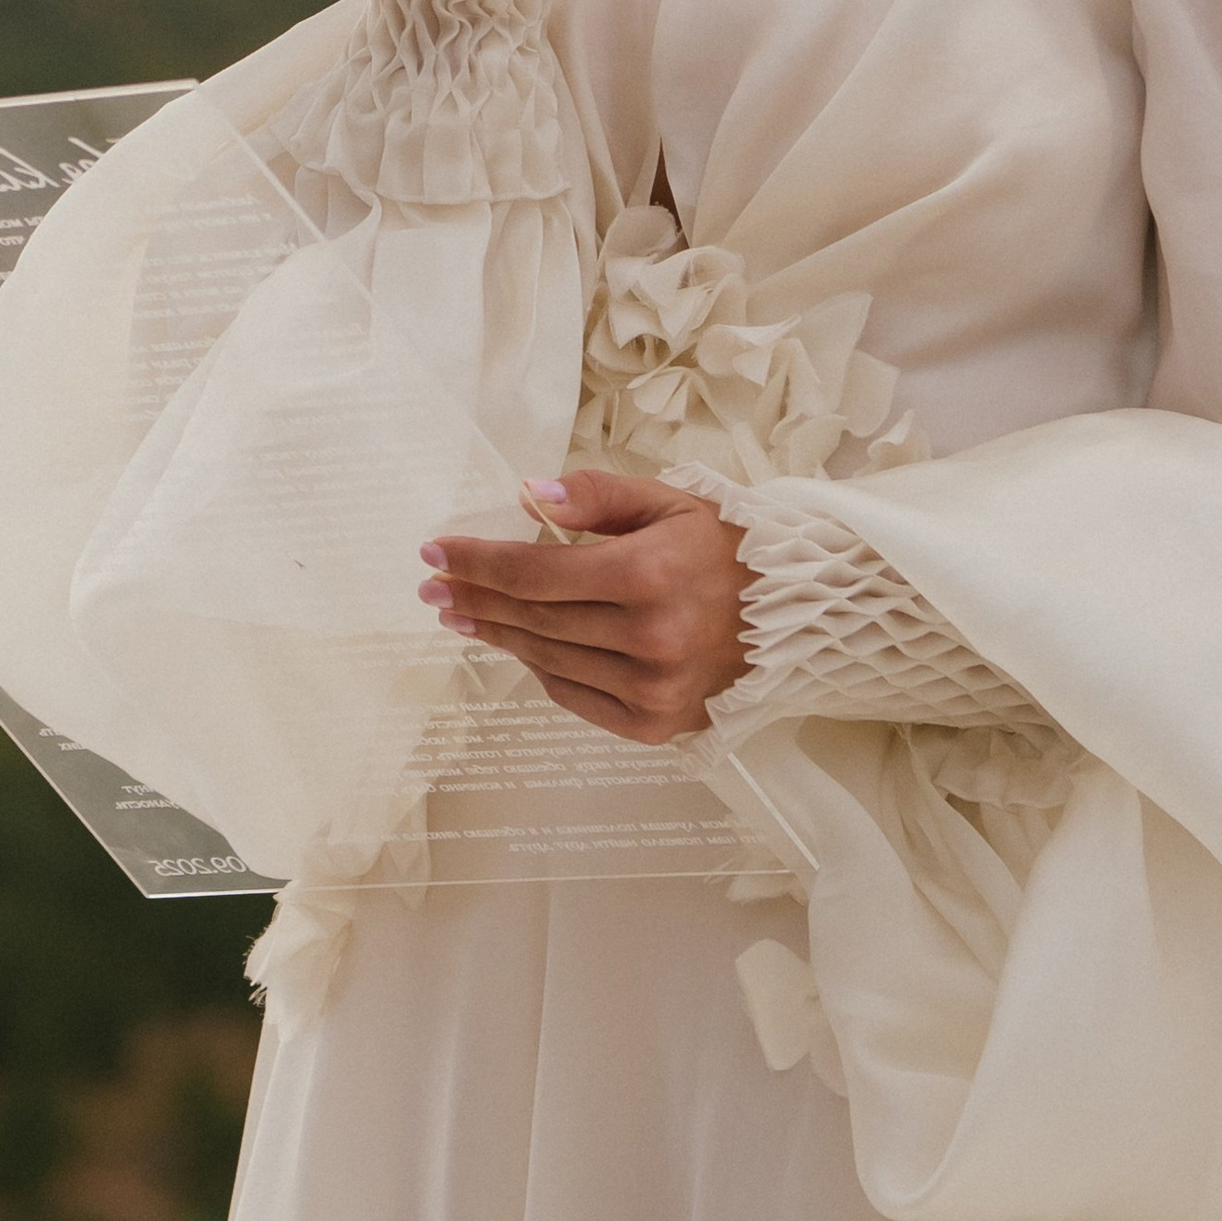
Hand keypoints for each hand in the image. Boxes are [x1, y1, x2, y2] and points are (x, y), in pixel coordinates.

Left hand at [418, 468, 751, 742]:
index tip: (435, 551)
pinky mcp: (655, 725)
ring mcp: (652, 689)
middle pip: (533, 619)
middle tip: (433, 585)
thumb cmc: (720, 546)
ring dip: (498, 635)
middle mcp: (648, 639)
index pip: (535, 573)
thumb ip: (595, 495)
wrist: (788, 615)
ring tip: (462, 614)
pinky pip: (575, 696)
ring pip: (547, 660)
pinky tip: (521, 645)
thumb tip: (529, 495)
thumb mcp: (665, 499)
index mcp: (648, 575)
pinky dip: (543, 669)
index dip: (477, 562)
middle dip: (475, 599)